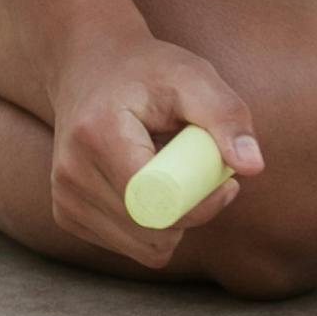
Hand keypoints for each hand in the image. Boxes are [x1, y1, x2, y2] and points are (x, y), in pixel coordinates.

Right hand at [43, 33, 262, 266]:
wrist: (88, 66)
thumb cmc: (147, 72)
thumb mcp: (192, 78)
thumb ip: (226, 117)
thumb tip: (252, 166)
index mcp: (97, 135)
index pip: (157, 203)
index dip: (202, 204)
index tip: (227, 182)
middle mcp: (70, 172)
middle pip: (154, 233)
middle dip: (193, 213)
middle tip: (202, 171)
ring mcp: (63, 197)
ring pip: (145, 248)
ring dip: (174, 223)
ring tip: (172, 175)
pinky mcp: (66, 214)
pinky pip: (131, 247)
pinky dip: (153, 228)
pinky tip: (148, 187)